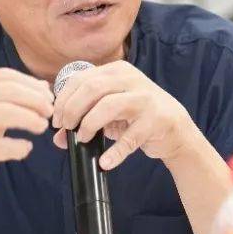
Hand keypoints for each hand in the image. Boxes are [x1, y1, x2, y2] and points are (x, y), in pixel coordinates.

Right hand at [0, 68, 52, 200]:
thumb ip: (15, 96)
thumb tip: (45, 85)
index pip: (3, 76)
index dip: (30, 84)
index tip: (49, 97)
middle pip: (5, 90)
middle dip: (34, 99)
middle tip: (49, 111)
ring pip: (3, 112)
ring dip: (29, 118)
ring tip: (42, 126)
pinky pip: (0, 145)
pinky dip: (19, 146)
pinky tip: (26, 148)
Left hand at [51, 60, 194, 170]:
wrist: (175, 129)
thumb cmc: (136, 117)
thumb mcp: (110, 113)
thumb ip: (84, 119)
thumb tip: (58, 138)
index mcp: (116, 71)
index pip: (81, 78)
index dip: (63, 99)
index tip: (56, 119)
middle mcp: (131, 79)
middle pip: (92, 88)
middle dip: (72, 109)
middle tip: (66, 127)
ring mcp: (145, 99)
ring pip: (109, 106)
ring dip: (89, 124)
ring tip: (83, 139)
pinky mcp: (155, 120)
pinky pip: (130, 138)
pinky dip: (115, 153)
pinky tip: (105, 162)